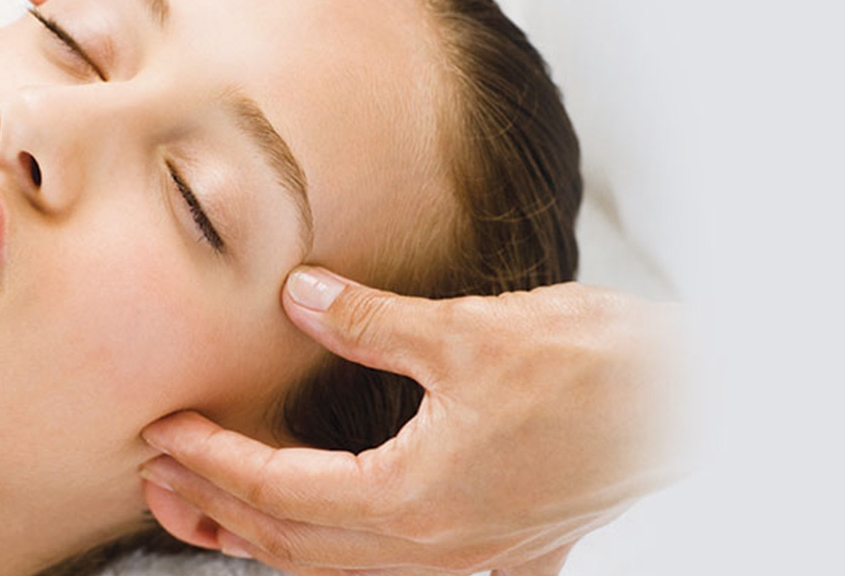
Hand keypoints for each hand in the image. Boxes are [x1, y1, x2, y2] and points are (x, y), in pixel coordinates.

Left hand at [140, 268, 686, 574]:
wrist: (689, 403)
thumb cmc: (595, 368)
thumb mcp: (469, 332)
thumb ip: (369, 322)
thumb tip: (297, 296)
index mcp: (416, 500)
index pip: (281, 490)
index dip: (215, 460)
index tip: (167, 433)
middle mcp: (435, 550)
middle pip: (294, 545)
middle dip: (216, 510)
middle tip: (156, 478)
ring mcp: (467, 561)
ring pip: (334, 568)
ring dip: (263, 536)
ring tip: (206, 506)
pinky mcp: (495, 551)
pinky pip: (384, 569)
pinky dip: (327, 550)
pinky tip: (312, 527)